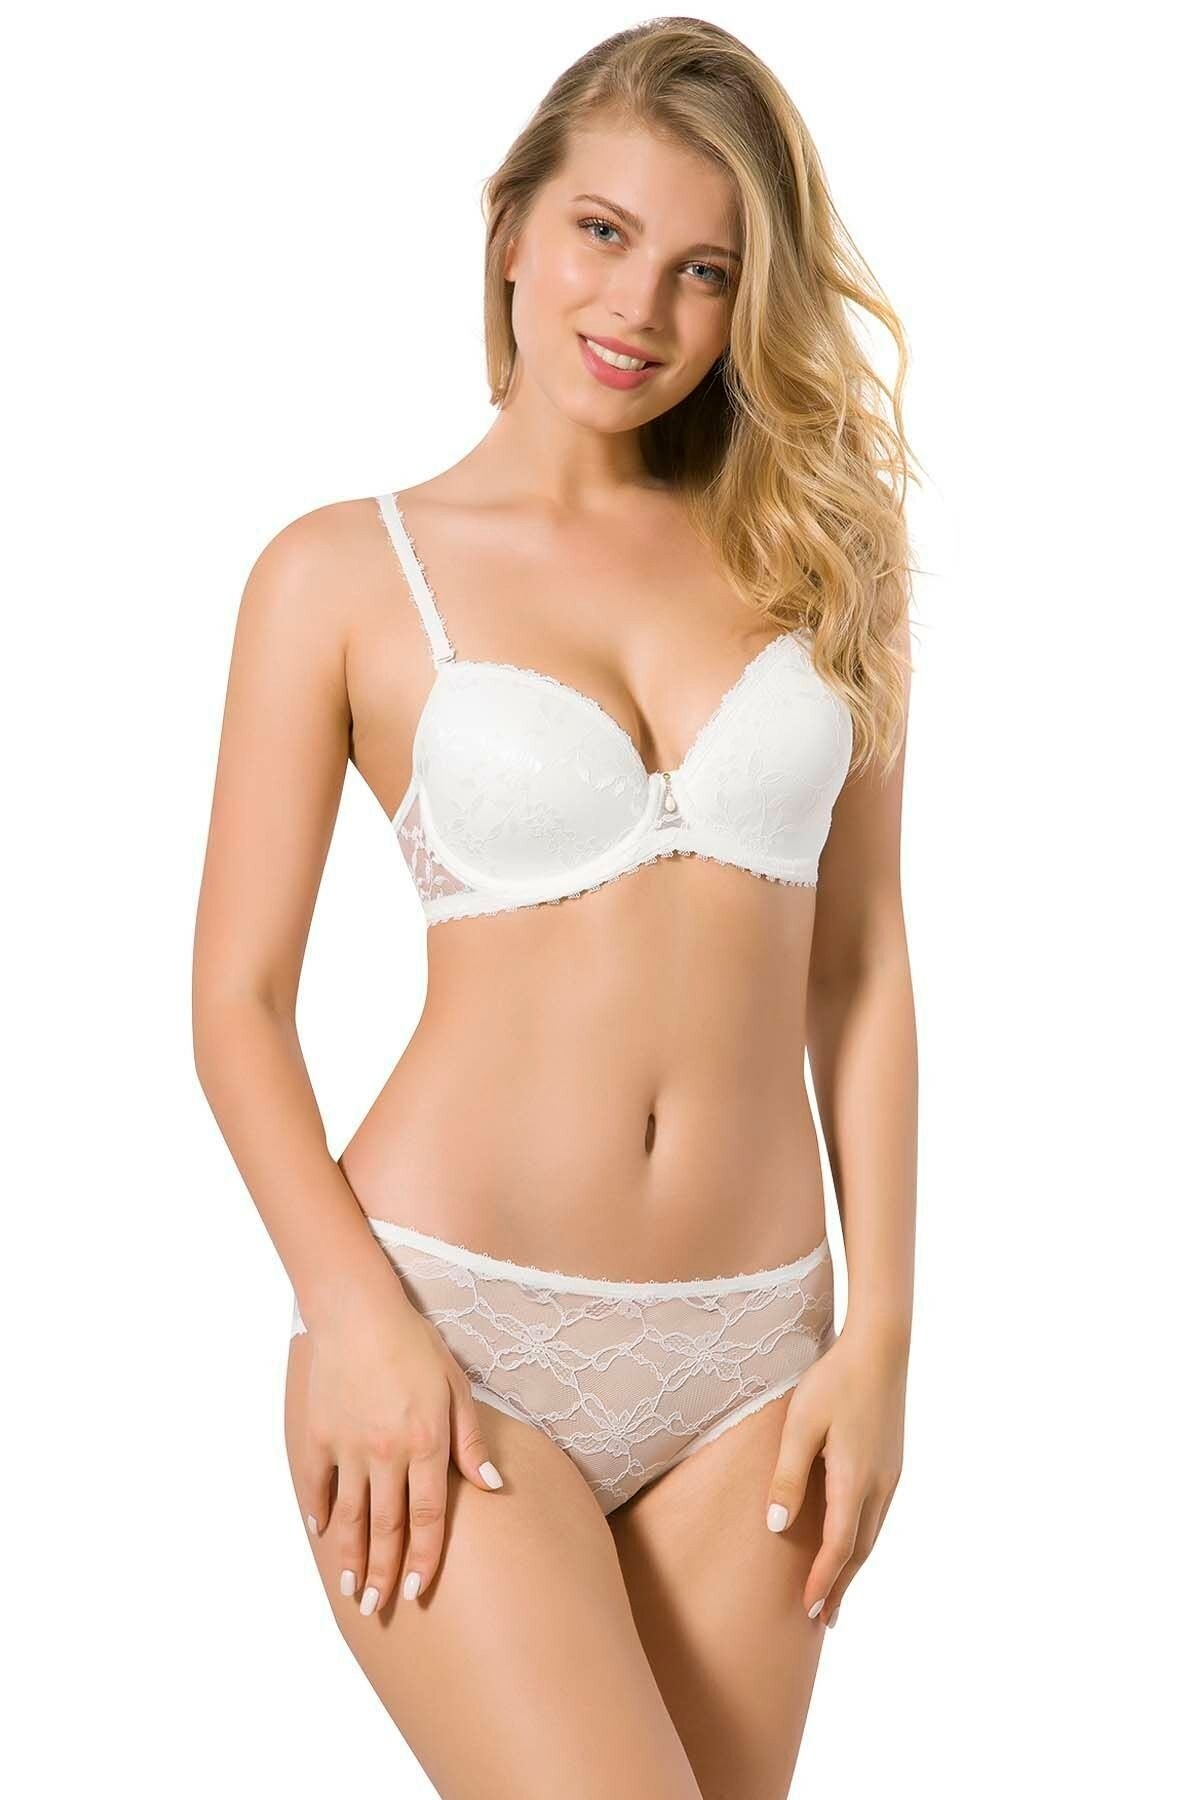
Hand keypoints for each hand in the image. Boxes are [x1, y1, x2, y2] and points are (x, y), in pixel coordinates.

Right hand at [295, 1279, 504, 1615]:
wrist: (359, 1311)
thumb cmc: (415, 1345)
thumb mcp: (456, 1387)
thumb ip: (471, 1440)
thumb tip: (493, 1485)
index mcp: (426, 1442)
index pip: (427, 1518)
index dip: (423, 1559)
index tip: (418, 1591)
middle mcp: (387, 1452)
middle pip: (387, 1527)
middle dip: (385, 1573)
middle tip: (380, 1608)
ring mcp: (348, 1445)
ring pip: (352, 1516)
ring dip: (352, 1557)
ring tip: (352, 1590)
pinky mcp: (319, 1434)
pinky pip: (317, 1485)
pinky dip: (319, 1513)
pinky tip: (323, 1536)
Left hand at [764, 1325, 906, 1626]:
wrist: (881, 1346)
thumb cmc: (834, 1380)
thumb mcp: (800, 1425)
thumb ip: (787, 1477)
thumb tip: (775, 1528)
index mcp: (855, 1479)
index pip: (839, 1546)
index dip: (823, 1580)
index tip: (808, 1609)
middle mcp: (880, 1484)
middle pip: (861, 1550)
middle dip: (841, 1585)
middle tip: (824, 1619)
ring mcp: (891, 1474)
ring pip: (873, 1534)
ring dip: (854, 1566)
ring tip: (836, 1590)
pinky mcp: (893, 1462)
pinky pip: (878, 1515)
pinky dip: (863, 1540)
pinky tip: (853, 1542)